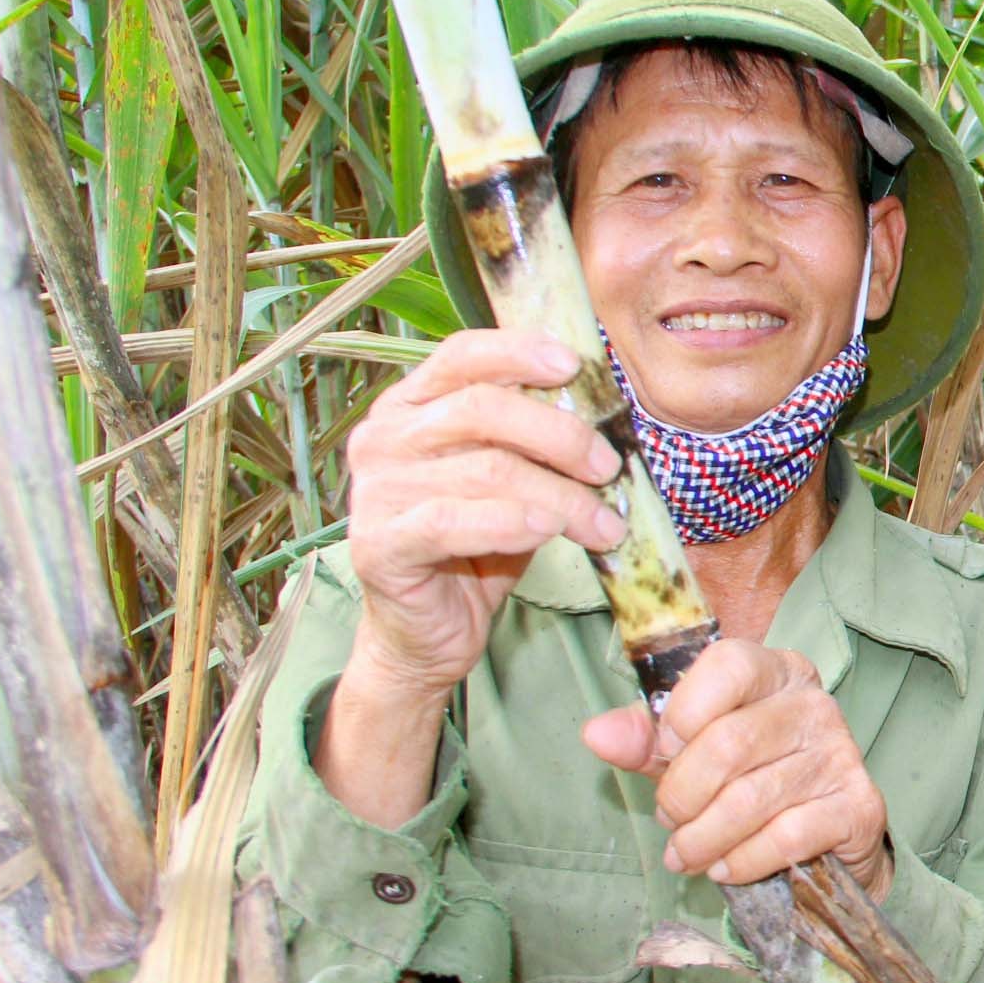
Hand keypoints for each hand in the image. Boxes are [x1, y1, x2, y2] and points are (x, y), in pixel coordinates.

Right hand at [342, 329, 626, 703]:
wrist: (429, 629)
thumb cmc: (476, 545)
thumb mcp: (512, 482)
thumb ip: (534, 444)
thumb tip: (603, 422)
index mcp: (410, 406)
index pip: (462, 356)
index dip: (519, 353)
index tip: (575, 367)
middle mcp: (384, 437)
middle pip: (482, 409)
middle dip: (560, 436)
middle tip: (608, 468)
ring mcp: (375, 490)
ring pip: (485, 470)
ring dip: (560, 496)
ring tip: (603, 523)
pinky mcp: (378, 543)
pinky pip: (450, 521)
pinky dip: (509, 523)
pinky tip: (547, 531)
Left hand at [583, 640, 891, 895]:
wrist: (827, 834)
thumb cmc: (748, 778)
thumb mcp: (691, 750)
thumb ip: (646, 739)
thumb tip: (596, 734)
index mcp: (774, 671)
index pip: (729, 665)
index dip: (685, 711)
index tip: (664, 749)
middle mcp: (814, 705)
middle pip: (729, 744)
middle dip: (682, 796)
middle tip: (669, 822)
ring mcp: (841, 754)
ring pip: (750, 800)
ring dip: (702, 839)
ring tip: (684, 855)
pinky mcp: (859, 806)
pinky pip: (785, 837)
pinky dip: (743, 862)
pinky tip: (726, 868)